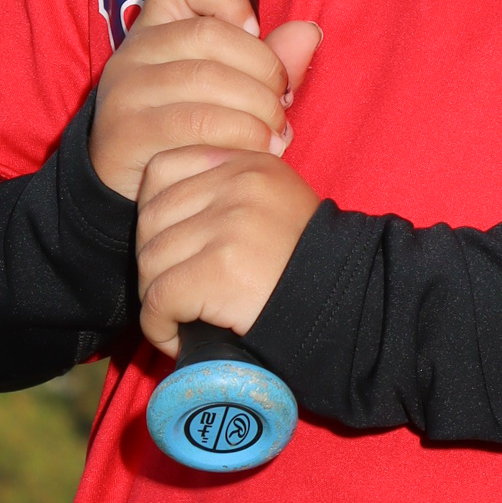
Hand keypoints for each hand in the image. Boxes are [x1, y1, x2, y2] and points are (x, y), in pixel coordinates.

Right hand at [88, 0, 320, 202]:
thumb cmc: (188, 134)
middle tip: (283, 105)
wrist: (134, 190)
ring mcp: (126, 91)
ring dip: (258, 109)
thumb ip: (266, 60)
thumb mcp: (226, 89)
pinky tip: (259, 152)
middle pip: (210, 35)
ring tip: (278, 135)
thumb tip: (309, 33)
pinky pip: (196, 122)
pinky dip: (241, 136)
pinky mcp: (128, 132)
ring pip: (207, 79)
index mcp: (153, 30)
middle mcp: (133, 53)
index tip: (254, 34)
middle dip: (263, 69)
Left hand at [135, 145, 321, 355]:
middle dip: (155, 263)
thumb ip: (225, 195)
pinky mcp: (221, 270)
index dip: (156, 215)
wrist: (352, 309)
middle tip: (177, 293)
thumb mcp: (272, 206)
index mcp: (248, 164)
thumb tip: (155, 216)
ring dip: (157, 299)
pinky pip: (159, 299)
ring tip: (182, 317)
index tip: (176, 249)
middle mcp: (239, 184)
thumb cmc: (306, 268)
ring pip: (150, 261)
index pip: (161, 170)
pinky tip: (178, 338)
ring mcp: (230, 224)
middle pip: (150, 218)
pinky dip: (159, 326)